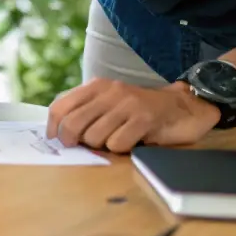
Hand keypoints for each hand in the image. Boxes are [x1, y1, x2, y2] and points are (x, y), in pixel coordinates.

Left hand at [47, 79, 220, 152]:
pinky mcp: (144, 119)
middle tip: (85, 147)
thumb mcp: (109, 103)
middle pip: (73, 124)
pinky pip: (118, 143)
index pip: (60, 106)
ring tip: (117, 139)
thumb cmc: (139, 110)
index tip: (56, 141)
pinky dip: (122, 149)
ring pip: (95, 137)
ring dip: (102, 146)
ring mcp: (126, 104)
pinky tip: (133, 141)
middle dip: (74, 142)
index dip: (53, 127)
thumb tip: (59, 134)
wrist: (182, 106)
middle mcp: (109, 92)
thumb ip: (86, 112)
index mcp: (95, 87)